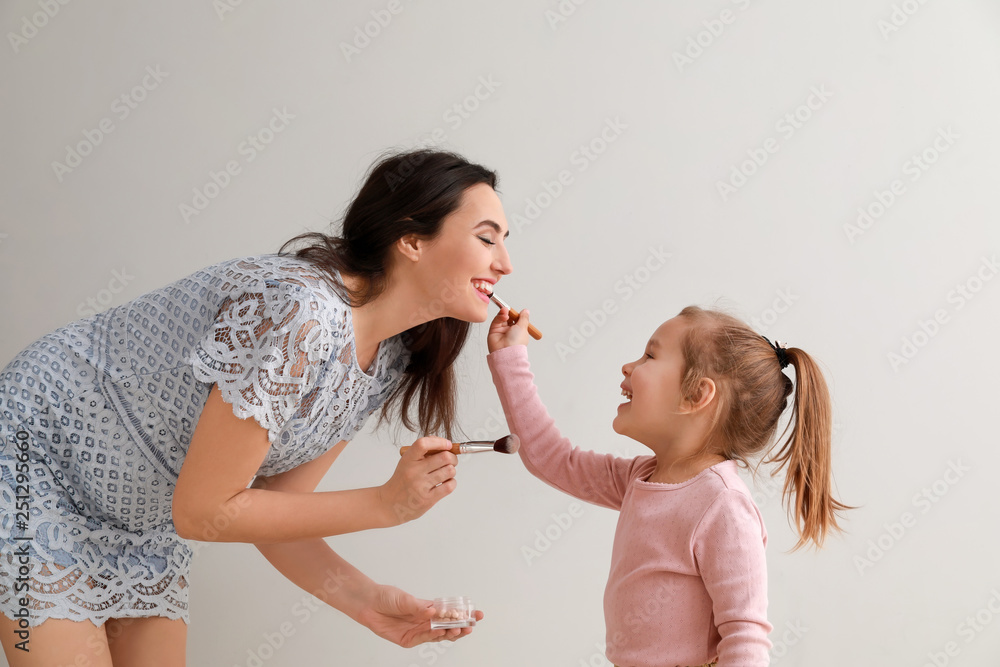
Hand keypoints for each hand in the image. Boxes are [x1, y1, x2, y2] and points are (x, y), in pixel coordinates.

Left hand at [357, 584, 484, 647]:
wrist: (368, 604)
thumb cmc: (387, 597)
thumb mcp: (404, 599)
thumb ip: (419, 606)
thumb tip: (433, 610)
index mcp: (429, 609)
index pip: (451, 613)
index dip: (464, 614)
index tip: (477, 614)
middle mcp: (425, 621)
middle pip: (448, 627)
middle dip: (462, 626)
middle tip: (471, 625)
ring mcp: (418, 631)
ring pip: (439, 635)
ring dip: (450, 633)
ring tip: (459, 630)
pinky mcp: (408, 640)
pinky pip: (424, 639)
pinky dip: (433, 636)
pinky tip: (441, 632)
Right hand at [378, 436, 456, 524]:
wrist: (390, 504)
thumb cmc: (403, 481)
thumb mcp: (407, 462)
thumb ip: (423, 451)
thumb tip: (445, 444)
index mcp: (408, 459)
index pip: (424, 444)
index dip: (439, 442)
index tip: (448, 444)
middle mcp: (414, 472)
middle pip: (444, 457)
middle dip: (452, 457)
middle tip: (451, 460)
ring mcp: (421, 486)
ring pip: (450, 471)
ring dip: (452, 470)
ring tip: (445, 473)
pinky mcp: (428, 499)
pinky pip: (449, 486)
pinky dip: (451, 482)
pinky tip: (445, 483)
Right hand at [487, 305, 530, 352]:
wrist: (506, 351)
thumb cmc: (516, 343)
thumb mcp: (523, 327)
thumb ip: (523, 318)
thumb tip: (526, 311)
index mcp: (519, 331)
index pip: (517, 320)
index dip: (517, 315)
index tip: (517, 311)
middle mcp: (510, 331)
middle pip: (509, 318)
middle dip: (509, 313)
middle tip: (509, 309)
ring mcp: (502, 331)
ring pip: (502, 318)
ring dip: (504, 313)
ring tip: (506, 311)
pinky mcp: (494, 330)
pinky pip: (496, 321)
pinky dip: (500, 316)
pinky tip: (504, 315)